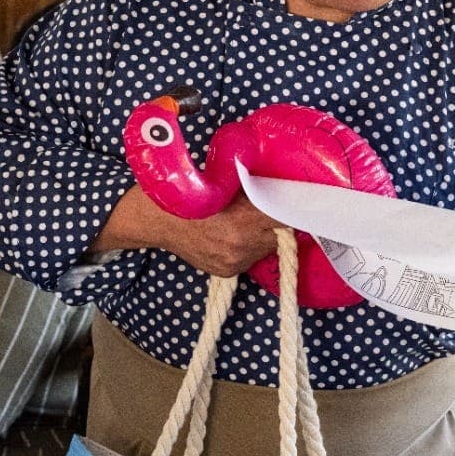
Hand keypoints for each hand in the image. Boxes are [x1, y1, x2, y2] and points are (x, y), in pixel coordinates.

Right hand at [158, 192, 279, 277]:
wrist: (161, 219)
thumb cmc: (193, 195)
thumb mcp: (228, 184)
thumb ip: (256, 189)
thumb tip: (280, 189)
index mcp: (246, 218)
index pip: (287, 218)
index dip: (291, 210)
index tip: (293, 204)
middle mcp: (243, 244)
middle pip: (278, 236)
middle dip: (274, 224)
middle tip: (262, 212)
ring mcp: (235, 261)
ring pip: (264, 249)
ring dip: (260, 238)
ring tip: (241, 225)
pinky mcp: (227, 271)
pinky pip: (248, 259)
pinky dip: (246, 249)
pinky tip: (230, 238)